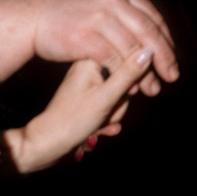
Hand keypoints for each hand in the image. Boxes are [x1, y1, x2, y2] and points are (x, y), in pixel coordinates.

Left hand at [11, 47, 160, 170]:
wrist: (46, 145)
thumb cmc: (71, 120)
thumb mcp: (105, 97)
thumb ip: (129, 73)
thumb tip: (149, 50)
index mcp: (91, 58)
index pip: (129, 57)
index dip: (136, 78)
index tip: (132, 94)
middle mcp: (90, 67)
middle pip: (127, 78)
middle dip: (121, 103)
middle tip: (107, 113)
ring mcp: (90, 82)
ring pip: (121, 94)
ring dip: (115, 113)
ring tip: (99, 124)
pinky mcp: (90, 97)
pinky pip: (111, 103)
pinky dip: (108, 118)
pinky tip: (98, 128)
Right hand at [26, 0, 177, 88]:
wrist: (31, 19)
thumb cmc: (63, 14)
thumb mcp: (97, 1)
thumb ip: (122, 11)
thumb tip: (149, 30)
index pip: (153, 17)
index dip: (166, 39)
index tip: (171, 57)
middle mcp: (113, 1)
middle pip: (149, 33)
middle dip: (164, 57)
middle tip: (171, 75)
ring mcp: (100, 18)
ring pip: (134, 50)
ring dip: (146, 73)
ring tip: (152, 88)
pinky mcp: (88, 38)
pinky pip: (115, 61)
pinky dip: (125, 77)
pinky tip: (131, 89)